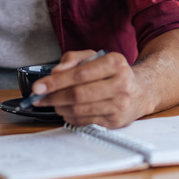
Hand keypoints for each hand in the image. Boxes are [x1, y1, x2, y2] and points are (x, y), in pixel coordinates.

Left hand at [32, 50, 152, 127]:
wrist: (140, 92)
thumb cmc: (112, 73)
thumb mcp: (96, 57)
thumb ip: (73, 58)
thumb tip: (56, 71)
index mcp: (115, 63)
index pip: (79, 74)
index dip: (56, 82)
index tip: (38, 86)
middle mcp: (120, 84)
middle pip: (78, 94)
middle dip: (53, 97)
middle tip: (39, 98)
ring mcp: (119, 105)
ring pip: (79, 110)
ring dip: (59, 107)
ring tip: (52, 102)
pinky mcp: (115, 121)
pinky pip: (84, 121)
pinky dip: (70, 117)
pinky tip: (66, 110)